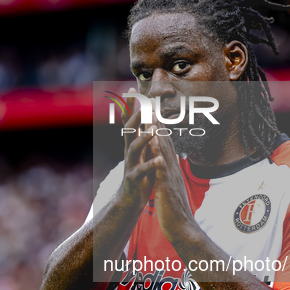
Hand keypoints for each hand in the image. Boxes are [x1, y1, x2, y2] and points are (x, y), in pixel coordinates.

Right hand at [118, 88, 159, 209]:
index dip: (131, 106)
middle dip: (136, 116)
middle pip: (129, 130)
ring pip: (134, 148)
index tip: (133, 90)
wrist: (131, 198)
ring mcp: (130, 164)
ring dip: (144, 138)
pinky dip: (150, 164)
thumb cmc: (140, 173)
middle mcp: (129, 151)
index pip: (131, 121)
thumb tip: (149, 118)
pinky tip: (159, 159)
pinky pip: (141, 170)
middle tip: (144, 105)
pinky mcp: (133, 178)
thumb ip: (144, 136)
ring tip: (153, 130)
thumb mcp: (142, 152)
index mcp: (133, 144)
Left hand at [149, 121, 197, 245]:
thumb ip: (169, 174)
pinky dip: (157, 154)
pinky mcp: (167, 186)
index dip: (160, 128)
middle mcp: (174, 169)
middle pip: (166, 143)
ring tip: (152, 116)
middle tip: (152, 105)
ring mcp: (171, 177)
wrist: (183, 228)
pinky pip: (161, 167)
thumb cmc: (176, 210)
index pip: (166, 145)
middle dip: (158, 124)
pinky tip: (153, 143)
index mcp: (173, 169)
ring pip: (164, 151)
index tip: (154, 114)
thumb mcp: (172, 187)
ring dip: (158, 134)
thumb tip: (166, 164)